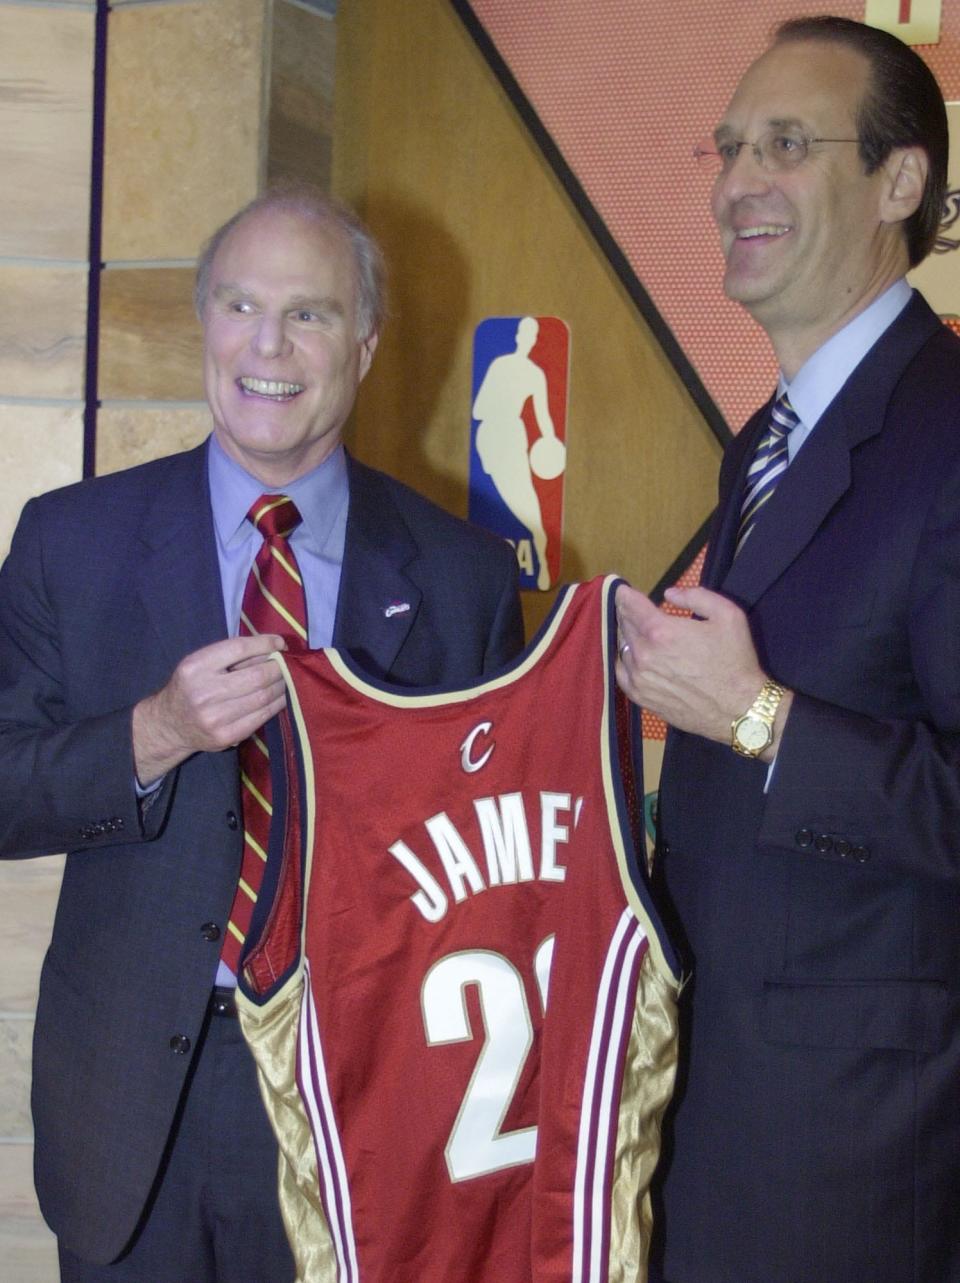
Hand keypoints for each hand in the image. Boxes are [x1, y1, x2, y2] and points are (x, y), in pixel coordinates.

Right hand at [132, 635, 287, 785]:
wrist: (170, 725)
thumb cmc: (190, 687)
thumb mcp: (200, 663)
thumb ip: (231, 655)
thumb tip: (273, 648)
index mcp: (195, 667)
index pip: (238, 649)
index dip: (264, 644)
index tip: (280, 642)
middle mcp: (204, 692)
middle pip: (257, 676)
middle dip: (278, 668)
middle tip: (286, 664)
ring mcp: (215, 717)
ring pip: (263, 697)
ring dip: (281, 685)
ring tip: (285, 679)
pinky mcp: (227, 736)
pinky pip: (262, 716)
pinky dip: (277, 704)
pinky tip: (279, 696)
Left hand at [615, 584, 791, 753]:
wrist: (738, 708)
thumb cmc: (735, 660)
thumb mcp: (728, 615)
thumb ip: (696, 597)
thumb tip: (668, 594)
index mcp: (661, 632)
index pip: (630, 606)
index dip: (625, 595)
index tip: (622, 590)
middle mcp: (644, 654)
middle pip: (624, 625)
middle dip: (626, 613)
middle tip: (629, 607)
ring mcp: (639, 678)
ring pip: (623, 649)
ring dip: (627, 636)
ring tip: (635, 631)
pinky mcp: (641, 697)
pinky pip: (622, 673)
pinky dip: (625, 660)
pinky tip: (633, 656)